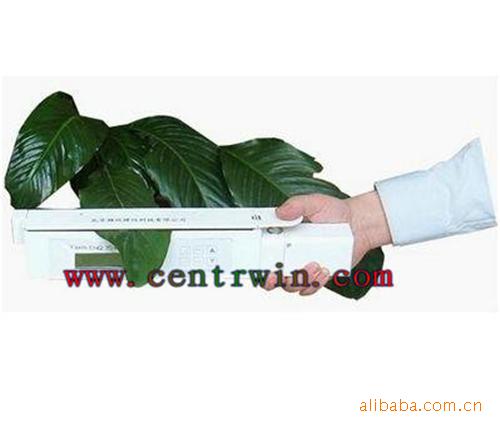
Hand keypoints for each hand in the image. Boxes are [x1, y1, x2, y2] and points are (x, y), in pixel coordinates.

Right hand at [263, 191, 391, 295]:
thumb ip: (296, 204)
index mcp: (283, 238)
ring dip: (299, 279)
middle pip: (272, 277)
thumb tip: (280, 212)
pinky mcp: (318, 276)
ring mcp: (303, 267)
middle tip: (277, 276)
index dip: (256, 264)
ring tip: (315, 264)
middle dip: (271, 280)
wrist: (359, 225)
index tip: (259, 266)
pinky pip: (311, 288)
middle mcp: (290, 255)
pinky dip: (314, 283)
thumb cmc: (335, 212)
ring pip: (291, 285)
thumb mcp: (315, 202)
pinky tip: (323, 269)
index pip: (262, 254)